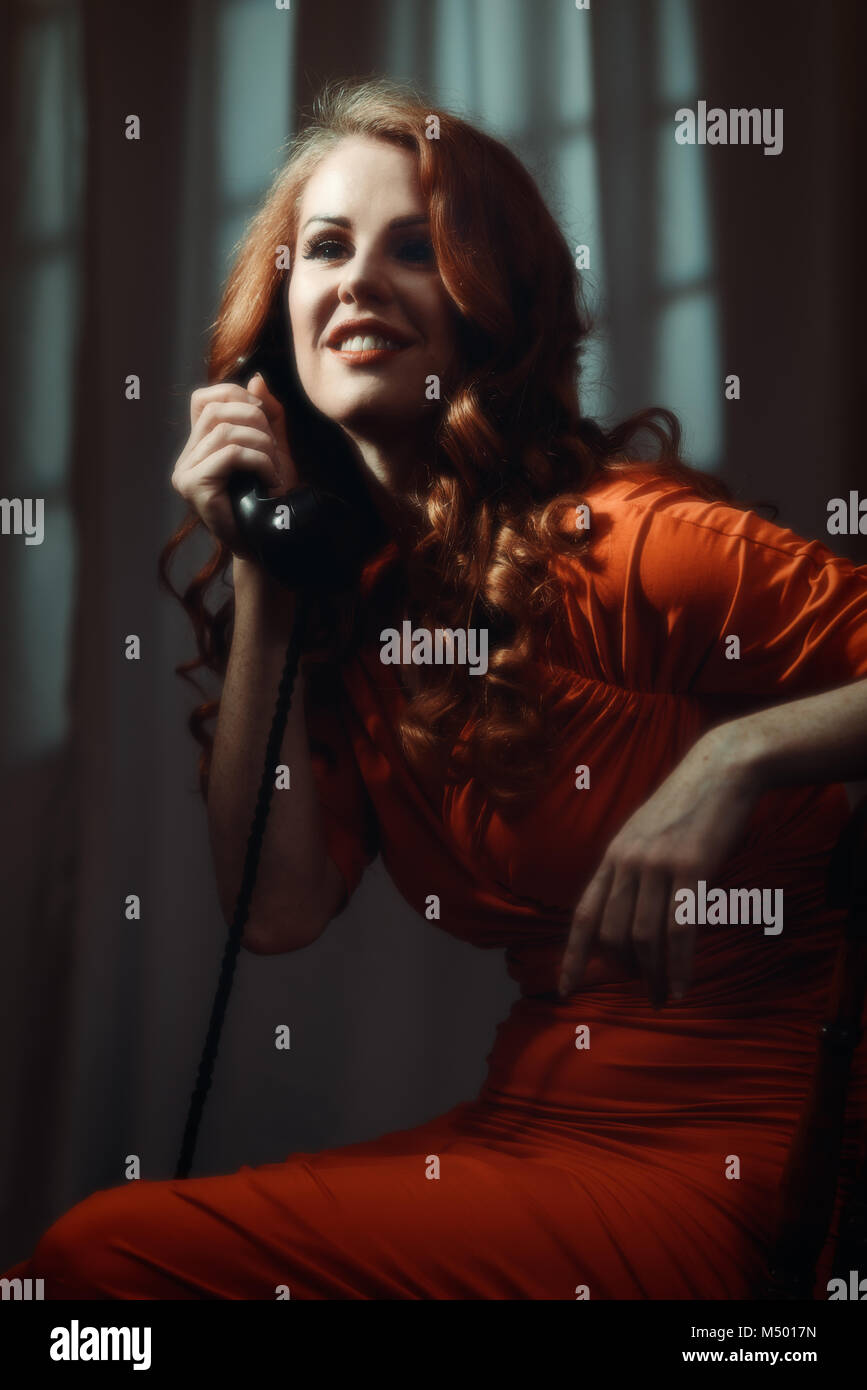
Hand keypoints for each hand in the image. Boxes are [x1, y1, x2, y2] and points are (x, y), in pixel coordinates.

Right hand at [171, 372, 297, 558]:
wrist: (269, 542)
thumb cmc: (271, 500)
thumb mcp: (274, 448)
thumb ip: (268, 415)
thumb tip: (256, 379)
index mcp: (198, 447)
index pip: (204, 399)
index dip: (236, 396)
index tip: (264, 417)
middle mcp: (185, 459)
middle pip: (216, 411)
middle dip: (255, 422)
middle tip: (275, 449)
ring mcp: (185, 474)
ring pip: (225, 431)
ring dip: (261, 444)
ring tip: (274, 468)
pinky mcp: (195, 487)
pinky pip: (231, 454)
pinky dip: (259, 461)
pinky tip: (270, 481)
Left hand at [557, 727, 763, 1006]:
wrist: (721, 770)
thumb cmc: (689, 807)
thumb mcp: (647, 835)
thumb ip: (633, 871)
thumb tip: (629, 919)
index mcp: (613, 855)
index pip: (584, 914)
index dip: (574, 955)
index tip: (567, 988)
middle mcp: (627, 861)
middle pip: (612, 933)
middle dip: (624, 970)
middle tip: (643, 989)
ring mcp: (657, 864)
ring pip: (643, 936)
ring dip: (651, 975)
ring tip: (660, 997)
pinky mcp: (691, 867)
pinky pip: (679, 930)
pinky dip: (677, 967)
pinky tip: (680, 989)